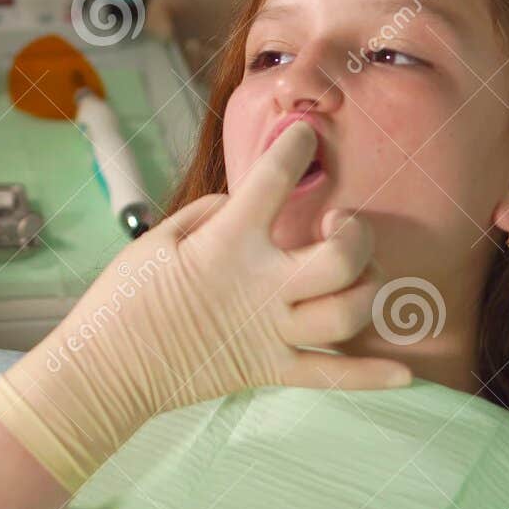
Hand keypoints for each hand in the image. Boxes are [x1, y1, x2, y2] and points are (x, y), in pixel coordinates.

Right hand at [0, 122, 409, 489]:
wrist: (105, 370)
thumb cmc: (123, 299)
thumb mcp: (157, 239)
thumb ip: (208, 213)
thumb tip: (242, 202)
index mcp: (227, 245)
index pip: (273, 182)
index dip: (294, 148)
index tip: (306, 133)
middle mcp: (260, 287)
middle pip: (340, 257)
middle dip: (355, 232)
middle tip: (340, 220)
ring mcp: (269, 332)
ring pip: (347, 312)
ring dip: (365, 288)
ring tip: (353, 272)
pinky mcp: (268, 369)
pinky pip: (331, 375)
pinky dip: (369, 376)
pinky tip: (402, 372)